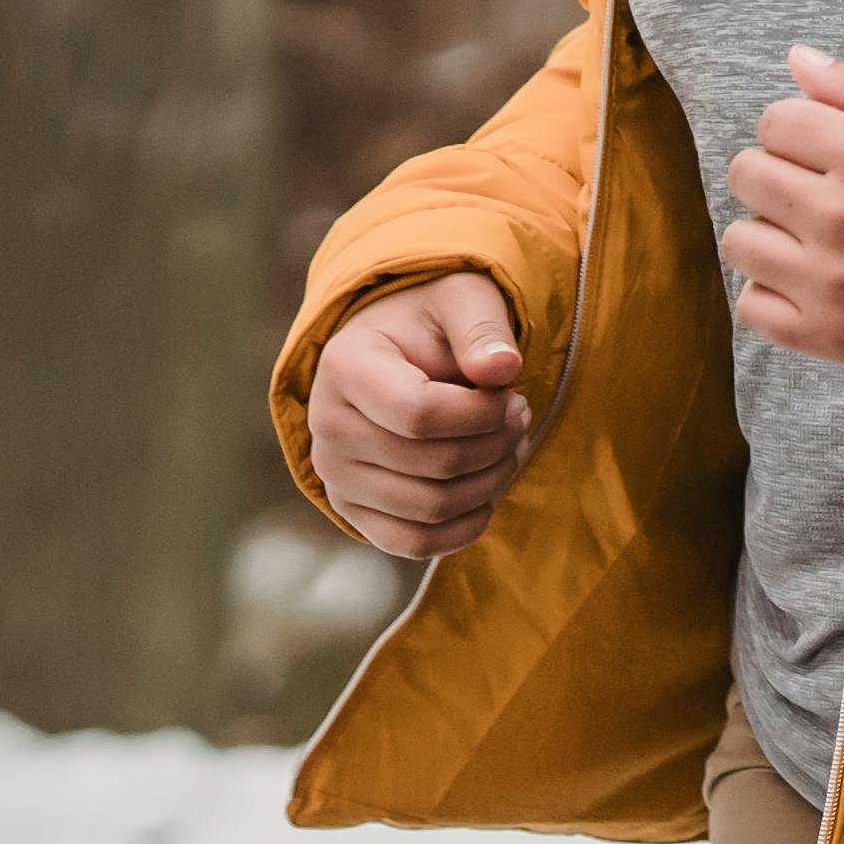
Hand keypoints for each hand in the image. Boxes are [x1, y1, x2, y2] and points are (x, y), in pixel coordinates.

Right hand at [307, 269, 528, 561]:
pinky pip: (414, 543)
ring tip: (509, 444)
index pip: (420, 414)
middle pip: (433, 465)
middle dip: (497, 444)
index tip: (512, 394)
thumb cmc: (432, 323)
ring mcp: (334, 475)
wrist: (396, 351)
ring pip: (431, 508)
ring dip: (491, 481)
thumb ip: (483, 328)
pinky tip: (489, 486)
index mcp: (343, 366)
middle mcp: (324, 426)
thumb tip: (504, 370)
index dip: (483, 414)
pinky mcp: (351, 510)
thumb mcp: (462, 300)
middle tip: (519, 416)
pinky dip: (467, 524)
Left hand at [724, 49, 843, 388]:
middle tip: (823, 186)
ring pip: (740, 240)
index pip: (775, 121)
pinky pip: (752, 306)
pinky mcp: (827, 336)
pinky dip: (773, 291)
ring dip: (772, 230)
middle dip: (779, 169)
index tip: (830, 144)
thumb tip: (798, 60)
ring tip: (817, 235)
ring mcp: (828, 282)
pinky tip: (813, 280)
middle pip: (747, 174)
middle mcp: (838, 217)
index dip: (801, 126)